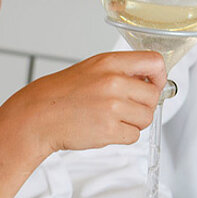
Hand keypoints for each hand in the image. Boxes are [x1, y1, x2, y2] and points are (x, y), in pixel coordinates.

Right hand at [0, 50, 164, 197]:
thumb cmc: (61, 94)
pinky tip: (104, 128)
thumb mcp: (91, 69)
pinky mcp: (109, 129)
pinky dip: (122, 136)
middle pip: (153, 96)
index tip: (154, 84)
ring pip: (146, 118)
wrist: (37, 115)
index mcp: (109, 63)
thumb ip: (120, 72)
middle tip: (124, 108)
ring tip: (110, 118)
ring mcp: (112, 106)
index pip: (154, 62)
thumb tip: (149, 81)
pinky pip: (134, 136)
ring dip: (133, 122)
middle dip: (143, 105)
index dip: (159, 76)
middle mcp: (113, 82)